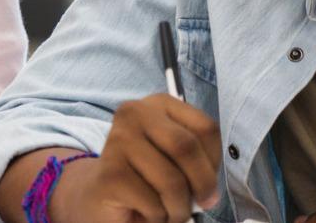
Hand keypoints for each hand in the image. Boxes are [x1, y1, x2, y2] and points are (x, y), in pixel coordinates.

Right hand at [52, 93, 220, 222]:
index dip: (214, 161)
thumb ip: (198, 161)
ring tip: (169, 210)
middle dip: (202, 184)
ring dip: (179, 208)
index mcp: (158, 104)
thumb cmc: (148, 177)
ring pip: (172, 181)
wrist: (101, 196)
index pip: (205, 128)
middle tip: (201, 203)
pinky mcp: (110, 173)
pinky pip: (153, 203)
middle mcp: (134, 113)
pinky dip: (158, 217)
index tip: (207, 181)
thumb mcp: (177, 159)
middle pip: (186, 147)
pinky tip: (147, 212)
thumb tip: (208, 192)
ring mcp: (118, 141)